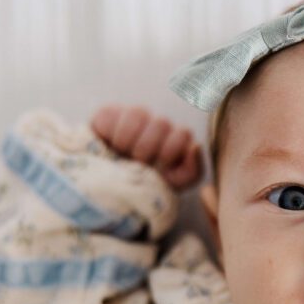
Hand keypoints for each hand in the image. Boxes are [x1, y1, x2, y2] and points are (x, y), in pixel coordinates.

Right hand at [89, 104, 203, 190]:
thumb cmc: (145, 187)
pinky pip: (116, 114)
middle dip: (148, 149)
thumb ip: (192, 171)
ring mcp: (135, 117)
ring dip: (131, 143)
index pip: (183, 132)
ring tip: (124, 156)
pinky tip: (111, 146)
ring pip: (140, 114)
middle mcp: (158, 125)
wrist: (108, 189)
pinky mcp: (110, 113)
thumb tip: (195, 146)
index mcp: (176, 139)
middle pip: (162, 123)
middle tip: (139, 164)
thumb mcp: (172, 186)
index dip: (171, 151)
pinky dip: (114, 135)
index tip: (160, 167)